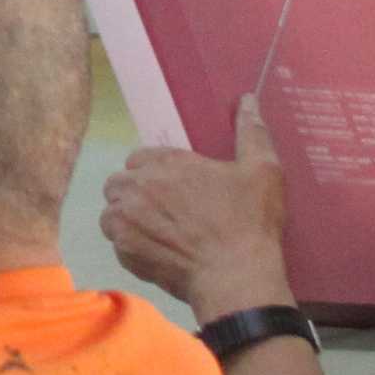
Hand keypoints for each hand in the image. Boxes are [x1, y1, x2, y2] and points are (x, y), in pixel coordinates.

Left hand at [104, 90, 294, 322]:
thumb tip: (248, 99)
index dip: (156, 172)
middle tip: (167, 210)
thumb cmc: (250, 221)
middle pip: (120, 183)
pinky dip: (133, 247)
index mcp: (165, 163)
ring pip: (112, 213)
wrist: (236, 276)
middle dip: (136, 192)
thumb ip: (252, 132)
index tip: (176, 187)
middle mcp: (137, 187)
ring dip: (129, 219)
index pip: (140, 158)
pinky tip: (159, 252)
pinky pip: (118, 244)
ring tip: (160, 232)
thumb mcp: (262, 170)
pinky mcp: (123, 252)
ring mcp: (125, 221)